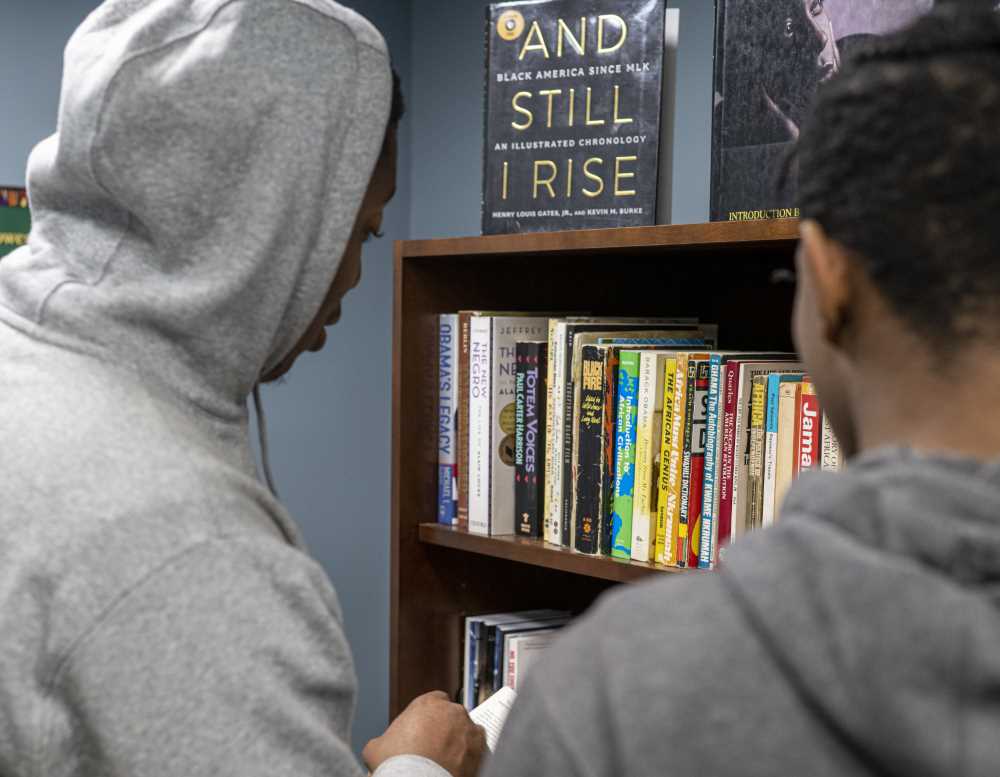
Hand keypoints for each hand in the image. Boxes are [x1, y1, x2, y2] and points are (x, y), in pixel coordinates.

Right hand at [363, 691, 486, 776]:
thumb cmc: (396, 763)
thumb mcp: (377, 747)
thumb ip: (385, 739)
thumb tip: (381, 747)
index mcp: (428, 702)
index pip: (435, 700)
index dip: (431, 717)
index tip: (427, 730)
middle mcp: (452, 710)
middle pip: (453, 715)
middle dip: (447, 728)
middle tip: (437, 747)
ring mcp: (468, 728)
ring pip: (468, 731)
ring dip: (462, 741)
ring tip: (450, 759)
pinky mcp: (480, 748)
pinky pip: (480, 748)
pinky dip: (473, 756)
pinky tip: (462, 766)